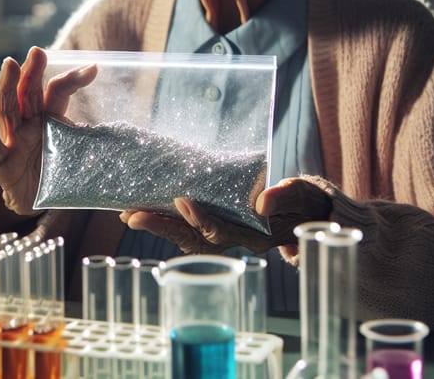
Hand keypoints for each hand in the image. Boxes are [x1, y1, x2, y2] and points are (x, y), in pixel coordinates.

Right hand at [0, 46, 96, 214]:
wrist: (38, 199)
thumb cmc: (60, 169)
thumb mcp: (83, 153)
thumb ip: (103, 143)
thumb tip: (140, 140)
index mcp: (50, 115)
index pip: (59, 90)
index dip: (74, 78)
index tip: (94, 68)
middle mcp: (29, 121)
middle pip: (28, 91)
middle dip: (32, 70)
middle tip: (38, 50)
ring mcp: (12, 139)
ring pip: (7, 109)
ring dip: (6, 87)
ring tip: (8, 65)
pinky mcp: (0, 162)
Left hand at [119, 177, 332, 253]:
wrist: (304, 210)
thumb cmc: (301, 200)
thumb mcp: (299, 194)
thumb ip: (284, 196)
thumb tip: (263, 203)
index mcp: (254, 234)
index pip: (221, 231)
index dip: (201, 219)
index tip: (182, 200)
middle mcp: (234, 240)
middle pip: (192, 238)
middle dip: (162, 226)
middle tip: (133, 214)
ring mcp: (224, 235)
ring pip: (184, 236)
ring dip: (157, 225)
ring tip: (129, 214)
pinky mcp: (216, 226)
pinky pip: (186, 229)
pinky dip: (165, 221)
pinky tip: (143, 211)